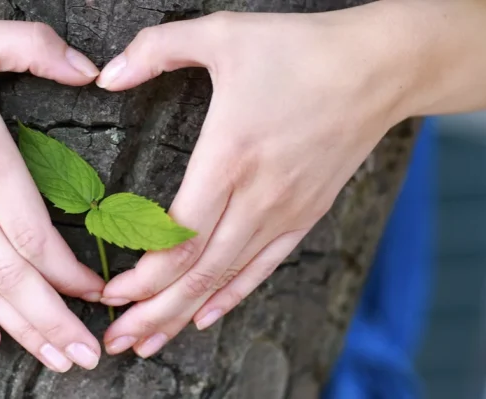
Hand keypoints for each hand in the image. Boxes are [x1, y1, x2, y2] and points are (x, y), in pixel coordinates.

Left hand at [94, 11, 406, 356]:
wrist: (380, 69)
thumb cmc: (302, 50)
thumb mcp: (222, 33)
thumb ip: (156, 50)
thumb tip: (105, 75)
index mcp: (230, 157)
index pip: (180, 236)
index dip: (143, 274)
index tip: (110, 293)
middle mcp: (257, 196)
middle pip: (198, 272)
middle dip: (151, 312)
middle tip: (114, 339)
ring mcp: (284, 212)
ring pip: (225, 279)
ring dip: (181, 315)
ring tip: (146, 341)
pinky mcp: (303, 216)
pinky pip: (262, 268)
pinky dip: (230, 297)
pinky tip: (204, 317)